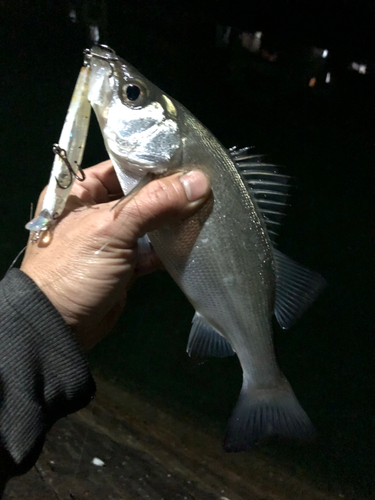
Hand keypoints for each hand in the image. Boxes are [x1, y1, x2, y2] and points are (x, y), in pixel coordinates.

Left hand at [20, 160, 210, 350]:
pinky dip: (167, 246)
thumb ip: (155, 202)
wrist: (61, 327)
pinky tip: (191, 239)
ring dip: (171, 220)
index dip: (153, 163)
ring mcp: (109, 239)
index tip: (190, 160)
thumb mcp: (112, 228)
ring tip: (204, 209)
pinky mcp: (123, 264)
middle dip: (168, 193)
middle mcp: (93, 211)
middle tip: (204, 186)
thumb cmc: (77, 267)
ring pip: (147, 222)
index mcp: (79, 192)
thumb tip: (201, 180)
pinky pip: (149, 248)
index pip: (121, 166)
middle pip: (138, 194)